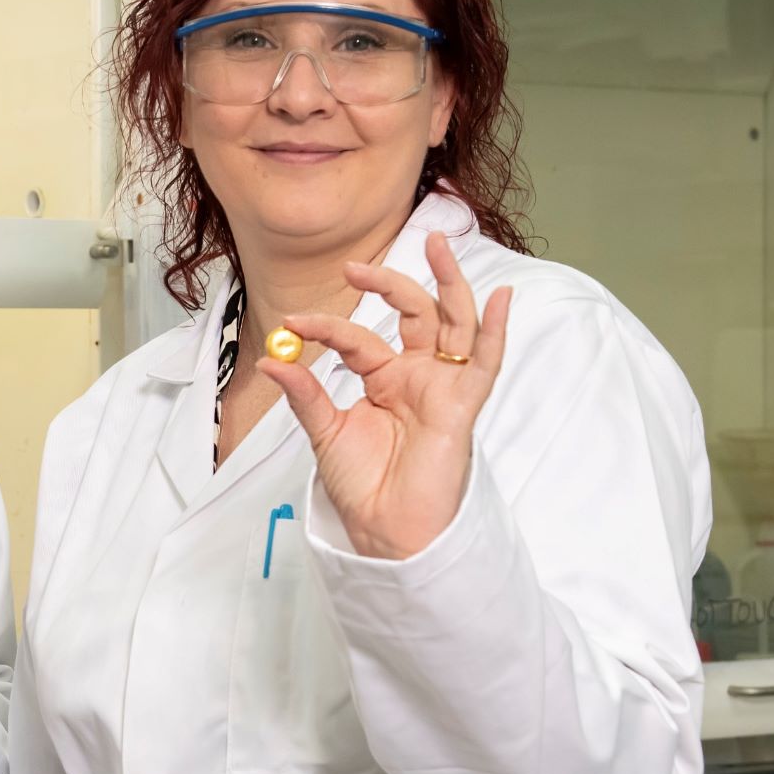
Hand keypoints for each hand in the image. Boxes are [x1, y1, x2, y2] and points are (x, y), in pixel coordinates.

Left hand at [257, 229, 511, 561]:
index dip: (326, 326)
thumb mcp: (325, 431)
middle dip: (389, 283)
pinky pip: (485, 363)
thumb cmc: (362, 486)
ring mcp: (442, 386)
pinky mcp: (462, 405)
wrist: (384, 529)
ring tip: (436, 244)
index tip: (293, 323)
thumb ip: (305, 393)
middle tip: (355, 266)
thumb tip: (272, 359)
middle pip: (413, 314)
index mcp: (384, 380)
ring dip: (448, 282)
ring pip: (454, 323)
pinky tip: (501, 299)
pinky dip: (496, 330)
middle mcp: (417, 376)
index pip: (357, 338)